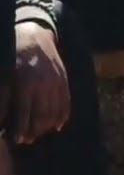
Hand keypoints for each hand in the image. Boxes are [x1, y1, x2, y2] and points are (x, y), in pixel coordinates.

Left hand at [9, 23, 68, 144]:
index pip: (25, 112)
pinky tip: (58, 125)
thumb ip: (4, 98)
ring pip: (56, 111)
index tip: (17, 140)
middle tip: (27, 140)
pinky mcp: (65, 79)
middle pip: (42, 115)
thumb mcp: (5, 76)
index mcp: (26, 82)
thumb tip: (2, 120)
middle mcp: (44, 83)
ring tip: (40, 134)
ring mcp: (57, 82)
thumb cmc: (13, 56)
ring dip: (48, 126)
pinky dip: (63, 116)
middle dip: (35, 130)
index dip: (21, 128)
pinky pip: (66, 102)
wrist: (34, 34)